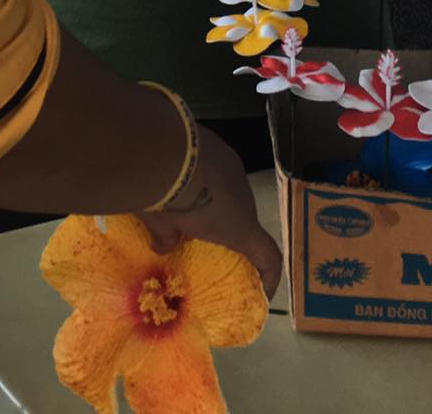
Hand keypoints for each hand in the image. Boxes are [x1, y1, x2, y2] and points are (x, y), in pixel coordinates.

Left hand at [141, 126, 283, 299]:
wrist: (164, 149)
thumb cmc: (168, 200)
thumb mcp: (163, 225)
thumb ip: (167, 238)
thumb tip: (161, 246)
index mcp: (239, 227)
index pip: (268, 256)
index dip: (270, 274)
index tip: (263, 288)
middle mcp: (244, 198)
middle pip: (245, 218)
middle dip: (229, 227)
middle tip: (208, 233)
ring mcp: (233, 167)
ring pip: (231, 189)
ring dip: (216, 197)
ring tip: (191, 197)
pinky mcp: (219, 143)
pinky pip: (217, 165)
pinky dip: (205, 173)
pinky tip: (183, 171)